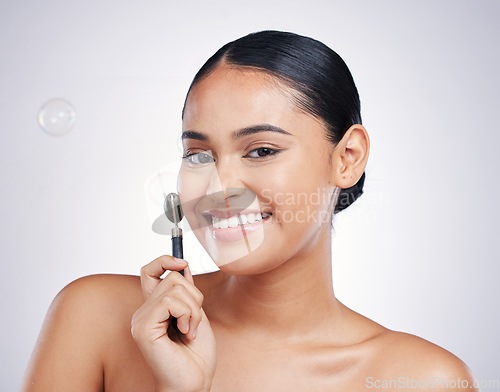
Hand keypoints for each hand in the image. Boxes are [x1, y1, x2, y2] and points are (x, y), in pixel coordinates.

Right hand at [131, 256, 215, 391]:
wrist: (194, 382)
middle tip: (194, 322)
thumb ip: (186, 293)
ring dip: (194, 309)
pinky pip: (170, 302)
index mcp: (154, 308)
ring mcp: (140, 320)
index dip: (164, 260)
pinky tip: (186, 333)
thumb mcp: (195, 314)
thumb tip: (182, 267)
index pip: (149, 271)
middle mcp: (143, 312)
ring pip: (174, 287)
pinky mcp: (143, 328)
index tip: (182, 264)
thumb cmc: (196, 355)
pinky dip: (187, 315)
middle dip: (194, 296)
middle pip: (172, 277)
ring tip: (191, 330)